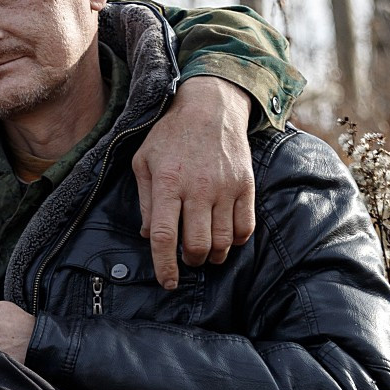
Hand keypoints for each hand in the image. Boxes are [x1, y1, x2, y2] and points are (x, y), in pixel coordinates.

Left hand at [132, 76, 255, 289]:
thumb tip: (149, 237)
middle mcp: (198, 188)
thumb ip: (145, 201)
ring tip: (206, 251)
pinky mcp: (246, 185)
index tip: (167, 282)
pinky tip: (225, 237)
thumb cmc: (169, 135)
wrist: (210, 106)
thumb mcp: (143, 162)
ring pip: (223, 242)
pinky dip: (235, 241)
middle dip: (191, 261)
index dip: (164, 266)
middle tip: (187, 258)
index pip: (164, 237)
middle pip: (197, 245)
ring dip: (214, 255)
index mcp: (167, 183)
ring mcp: (225, 187)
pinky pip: (245, 228)